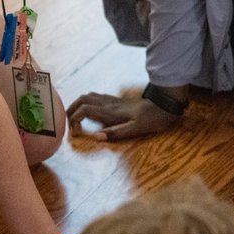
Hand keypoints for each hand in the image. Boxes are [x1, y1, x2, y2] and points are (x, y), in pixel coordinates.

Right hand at [66, 92, 180, 141]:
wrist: (164, 105)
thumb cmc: (151, 119)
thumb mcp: (136, 129)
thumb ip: (116, 132)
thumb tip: (97, 137)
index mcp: (111, 111)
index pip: (84, 110)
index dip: (74, 120)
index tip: (76, 133)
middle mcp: (109, 103)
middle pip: (82, 99)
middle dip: (70, 110)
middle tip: (70, 125)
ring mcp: (112, 100)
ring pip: (88, 96)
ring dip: (78, 105)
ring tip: (76, 120)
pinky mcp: (116, 101)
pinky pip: (96, 97)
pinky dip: (86, 103)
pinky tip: (90, 113)